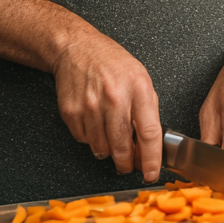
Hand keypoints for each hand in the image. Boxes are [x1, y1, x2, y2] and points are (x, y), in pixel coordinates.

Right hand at [52, 33, 162, 180]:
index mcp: (138, 88)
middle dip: (127, 163)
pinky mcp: (71, 112)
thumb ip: (147, 110)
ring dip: (109, 151)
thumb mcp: (141, 78)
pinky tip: (96, 124)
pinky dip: (92, 140)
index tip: (151, 173)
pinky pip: (84, 140)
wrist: (77, 49)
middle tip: (129, 166)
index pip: (149, 133)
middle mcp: (114, 98)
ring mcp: (90, 106)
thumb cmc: (113, 63)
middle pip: (123, 146)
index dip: (151, 159)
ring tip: (111, 138)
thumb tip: (149, 143)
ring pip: (102, 148)